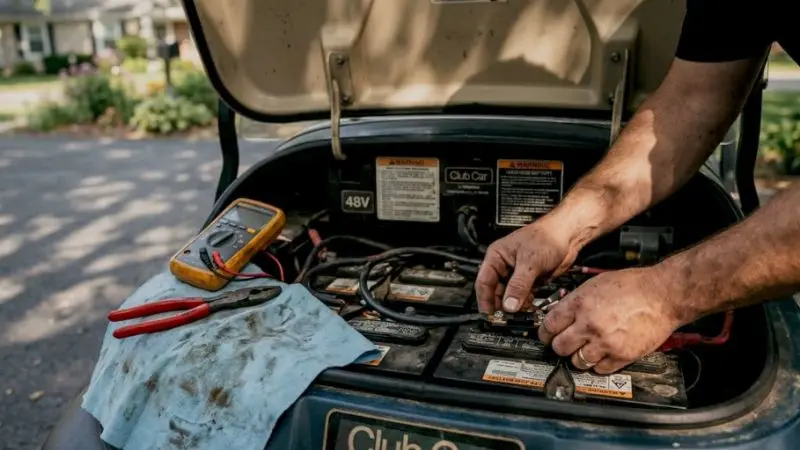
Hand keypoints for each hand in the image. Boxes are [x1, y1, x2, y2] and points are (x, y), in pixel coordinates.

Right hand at [476, 220, 575, 313]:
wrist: (568, 236)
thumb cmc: (546, 236)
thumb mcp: (530, 262)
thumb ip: (519, 285)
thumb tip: (509, 305)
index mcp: (497, 256)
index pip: (484, 281)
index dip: (485, 299)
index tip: (489, 315)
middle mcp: (505, 266)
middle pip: (496, 291)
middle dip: (501, 305)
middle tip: (505, 318)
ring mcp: (517, 274)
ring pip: (510, 296)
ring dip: (514, 306)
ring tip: (520, 314)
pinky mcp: (530, 281)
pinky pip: (523, 297)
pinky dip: (525, 304)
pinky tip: (529, 308)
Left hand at [538, 267, 681, 373]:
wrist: (663, 294)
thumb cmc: (634, 285)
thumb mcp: (595, 284)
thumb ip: (576, 300)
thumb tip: (560, 313)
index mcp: (580, 303)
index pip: (549, 325)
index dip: (545, 333)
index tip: (546, 335)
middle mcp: (590, 324)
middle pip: (559, 347)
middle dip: (559, 346)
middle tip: (564, 344)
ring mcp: (605, 342)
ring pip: (577, 361)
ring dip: (578, 357)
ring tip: (584, 350)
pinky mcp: (622, 355)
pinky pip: (600, 369)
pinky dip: (598, 364)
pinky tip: (601, 355)